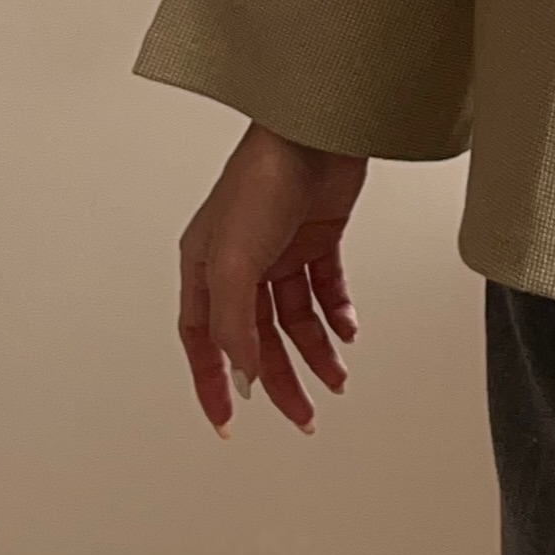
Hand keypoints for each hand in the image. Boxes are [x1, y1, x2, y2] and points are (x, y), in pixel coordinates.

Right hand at [177, 124, 366, 436]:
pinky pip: (326, 289)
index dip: (214, 383)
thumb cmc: (262, 180)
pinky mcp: (318, 237)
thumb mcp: (235, 261)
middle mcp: (240, 262)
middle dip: (281, 379)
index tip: (230, 421)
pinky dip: (338, 313)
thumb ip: (236, 323)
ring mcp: (280, 250)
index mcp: (205, 268)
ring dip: (317, 351)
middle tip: (304, 415)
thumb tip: (246, 373)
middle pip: (257, 338)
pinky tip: (349, 331)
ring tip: (338, 380)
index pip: (205, 341)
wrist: (316, 133)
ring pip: (295, 319)